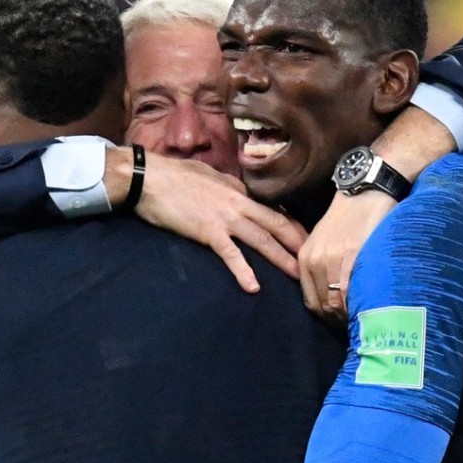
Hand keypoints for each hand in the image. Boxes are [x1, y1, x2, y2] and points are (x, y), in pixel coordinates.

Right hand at [136, 153, 307, 292]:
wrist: (147, 178)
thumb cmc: (173, 175)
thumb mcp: (209, 175)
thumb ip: (227, 186)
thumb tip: (239, 191)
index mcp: (238, 191)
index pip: (272, 210)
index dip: (292, 226)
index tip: (305, 240)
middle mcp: (238, 203)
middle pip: (277, 225)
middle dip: (298, 244)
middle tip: (314, 260)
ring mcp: (225, 217)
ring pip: (262, 240)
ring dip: (281, 259)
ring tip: (296, 275)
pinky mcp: (208, 231)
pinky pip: (230, 253)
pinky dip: (243, 270)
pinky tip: (253, 287)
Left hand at [299, 190, 396, 322]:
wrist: (365, 190)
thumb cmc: (346, 216)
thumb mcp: (323, 239)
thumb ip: (320, 265)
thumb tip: (329, 296)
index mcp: (306, 258)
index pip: (311, 302)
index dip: (326, 317)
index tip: (341, 323)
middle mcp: (316, 260)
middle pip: (324, 306)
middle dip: (338, 320)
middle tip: (356, 326)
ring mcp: (334, 258)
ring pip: (337, 302)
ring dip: (350, 315)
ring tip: (365, 319)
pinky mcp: (354, 254)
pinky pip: (351, 290)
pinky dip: (358, 304)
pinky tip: (369, 307)